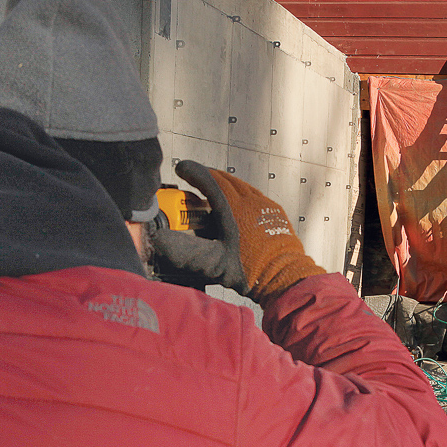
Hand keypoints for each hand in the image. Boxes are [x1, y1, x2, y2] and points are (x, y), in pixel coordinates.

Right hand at [149, 160, 325, 305]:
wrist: (286, 278)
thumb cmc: (252, 271)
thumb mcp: (214, 263)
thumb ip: (185, 252)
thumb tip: (160, 241)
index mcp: (235, 208)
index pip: (210, 181)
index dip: (193, 172)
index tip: (181, 168)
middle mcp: (252, 201)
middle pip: (225, 179)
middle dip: (207, 176)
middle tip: (193, 179)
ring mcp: (266, 205)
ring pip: (241, 186)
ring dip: (224, 184)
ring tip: (211, 191)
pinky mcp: (275, 213)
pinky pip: (254, 196)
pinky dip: (240, 194)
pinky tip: (235, 206)